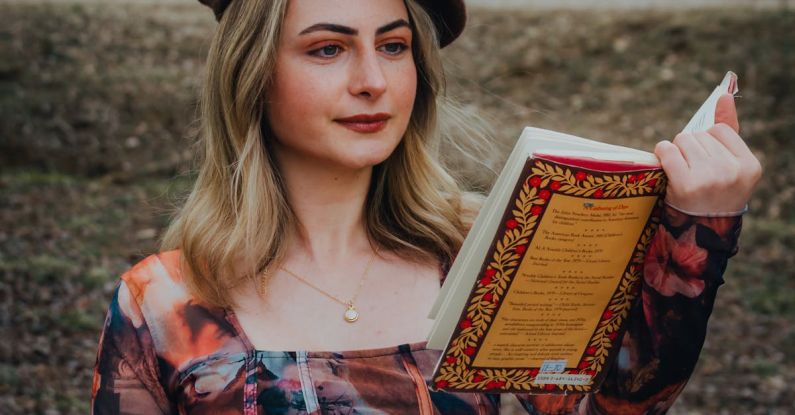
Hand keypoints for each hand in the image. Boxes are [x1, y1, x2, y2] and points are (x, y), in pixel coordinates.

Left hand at [653, 94, 761, 214]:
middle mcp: (731, 171)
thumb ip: (729, 129)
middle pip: (698, 135)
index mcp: (749, 165)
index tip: (707, 163)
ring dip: (676, 151)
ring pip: (682, 140)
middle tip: (693, 172)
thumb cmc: (713, 192)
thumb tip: (723, 95)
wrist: (698, 230)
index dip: (707, 143)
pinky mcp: (685, 185)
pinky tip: (666, 168)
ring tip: (682, 172)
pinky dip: (662, 153)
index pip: (719, 130)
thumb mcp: (729, 165)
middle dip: (691, 148)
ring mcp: (709, 178)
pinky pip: (667, 149)